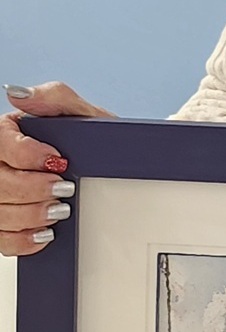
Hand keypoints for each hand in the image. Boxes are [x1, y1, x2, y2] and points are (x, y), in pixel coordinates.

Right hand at [0, 82, 113, 257]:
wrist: (109, 168)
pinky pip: (1, 238)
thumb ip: (54, 97)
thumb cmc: (92, 139)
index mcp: (7, 132)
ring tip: (59, 210)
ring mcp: (1, 194)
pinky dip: (23, 238)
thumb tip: (18, 93)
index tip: (58, 161)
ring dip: (31, 215)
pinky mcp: (6, 222)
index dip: (26, 155)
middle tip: (63, 188)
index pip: (0, 142)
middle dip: (33, 189)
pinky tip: (44, 232)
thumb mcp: (82, 113)